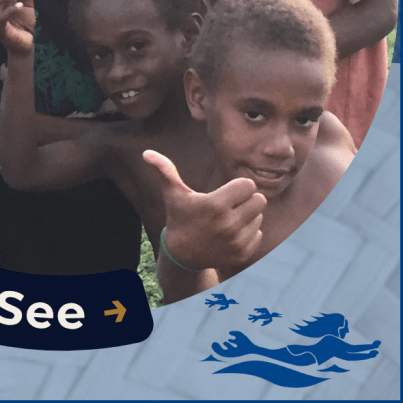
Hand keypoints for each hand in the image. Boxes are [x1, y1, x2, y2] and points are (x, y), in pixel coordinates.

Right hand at [144, 149, 265, 270]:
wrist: (181, 254)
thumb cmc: (179, 215)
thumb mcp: (172, 192)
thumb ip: (164, 170)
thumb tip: (146, 152)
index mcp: (215, 205)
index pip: (249, 185)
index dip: (239, 185)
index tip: (228, 190)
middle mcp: (228, 225)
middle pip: (259, 200)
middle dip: (247, 199)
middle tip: (231, 203)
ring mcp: (236, 242)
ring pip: (259, 216)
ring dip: (248, 215)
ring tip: (229, 218)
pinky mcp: (242, 254)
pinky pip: (258, 233)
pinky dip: (249, 231)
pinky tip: (232, 232)